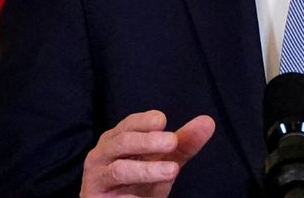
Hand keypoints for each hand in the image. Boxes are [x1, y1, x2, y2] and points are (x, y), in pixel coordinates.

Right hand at [80, 110, 214, 197]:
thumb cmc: (138, 183)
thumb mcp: (163, 162)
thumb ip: (183, 144)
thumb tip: (208, 122)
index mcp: (116, 139)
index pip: (129, 124)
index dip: (144, 121)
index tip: (163, 120)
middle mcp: (101, 155)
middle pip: (122, 142)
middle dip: (147, 141)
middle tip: (173, 142)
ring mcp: (96, 179)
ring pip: (119, 170)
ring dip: (146, 170)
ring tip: (172, 171)